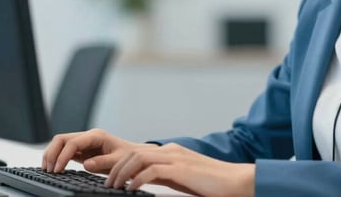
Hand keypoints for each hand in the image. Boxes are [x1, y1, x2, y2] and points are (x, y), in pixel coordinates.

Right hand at [41, 129, 156, 172]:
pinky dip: (56, 159)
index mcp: (96, 136)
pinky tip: (53, 168)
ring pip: (60, 144)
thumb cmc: (128, 157)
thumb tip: (87, 164)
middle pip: (61, 139)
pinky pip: (64, 152)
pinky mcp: (81, 151)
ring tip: (47, 170)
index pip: (73, 142)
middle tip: (49, 170)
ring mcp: (83, 143)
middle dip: (52, 153)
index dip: (62, 156)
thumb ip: (103, 162)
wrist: (134, 156)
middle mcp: (87, 137)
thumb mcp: (118, 160)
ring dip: (51, 155)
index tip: (58, 170)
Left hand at [107, 143, 254, 196]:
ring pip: (138, 158)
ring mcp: (176, 158)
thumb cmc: (211, 184)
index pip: (137, 152)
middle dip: (114, 166)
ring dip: (122, 172)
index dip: (119, 162)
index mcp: (170, 153)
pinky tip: (132, 189)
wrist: (236, 181)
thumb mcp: (181, 179)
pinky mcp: (182, 168)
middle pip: (133, 152)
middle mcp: (170, 151)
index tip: (107, 175)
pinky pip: (152, 170)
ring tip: (114, 187)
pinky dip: (138, 179)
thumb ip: (164, 177)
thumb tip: (141, 184)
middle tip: (105, 183)